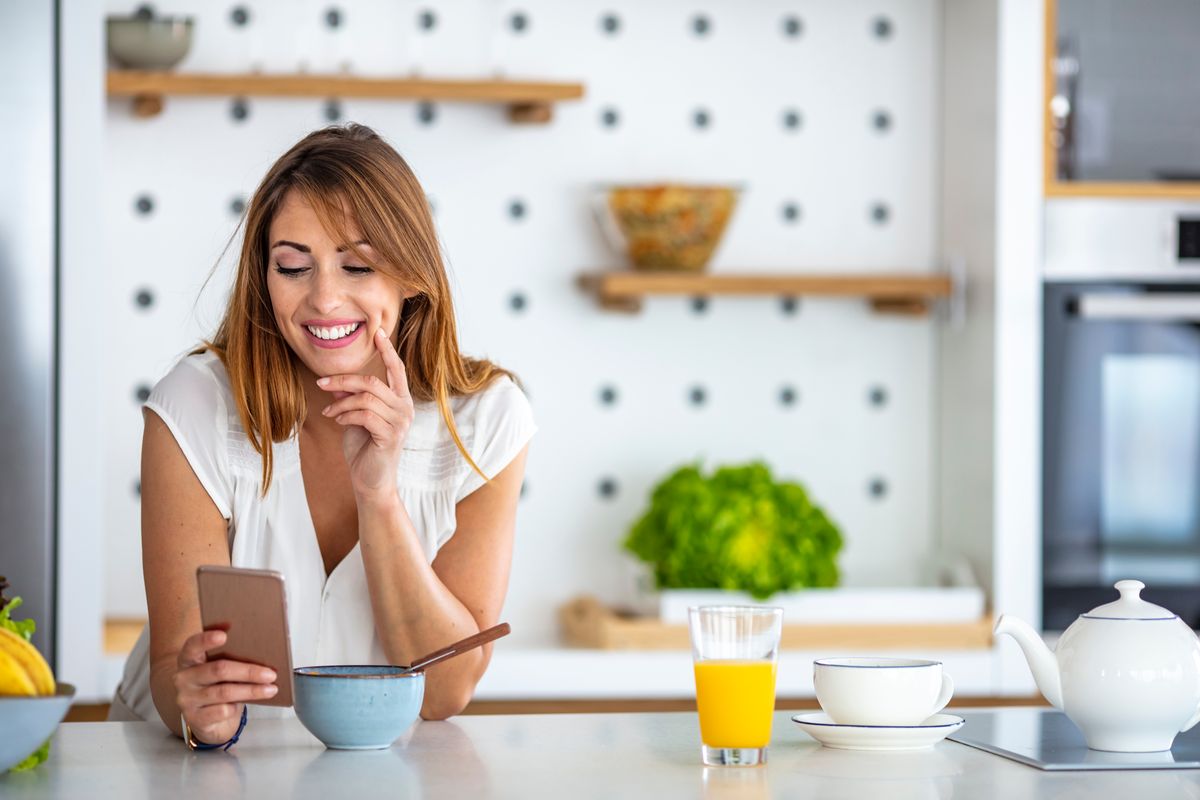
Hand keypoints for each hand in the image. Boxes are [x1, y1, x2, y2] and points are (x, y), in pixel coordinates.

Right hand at [174, 629, 276, 744]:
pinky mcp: (195, 718)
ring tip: (270, 688)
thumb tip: (262, 654)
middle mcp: (184, 678)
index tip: (224, 635)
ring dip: (251, 690)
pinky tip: (246, 704)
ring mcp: (187, 699)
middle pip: (219, 670)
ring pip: (224, 692)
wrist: (209, 720)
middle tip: (270, 674)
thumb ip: (232, 659)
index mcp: (189, 659)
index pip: (193, 645)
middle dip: (248, 671)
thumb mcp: (222, 671)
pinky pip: (222, 711)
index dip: (206, 639)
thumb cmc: (219, 687)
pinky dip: (237, 707)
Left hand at [317, 328, 414, 500]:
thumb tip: (335, 381)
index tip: (378, 332)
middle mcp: (405, 408)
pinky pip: (364, 414)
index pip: (396, 369)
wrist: (371, 481)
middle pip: (373, 381)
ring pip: (367, 397)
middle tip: (322, 383)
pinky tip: (337, 420)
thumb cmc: (364, 448)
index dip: (387, 350)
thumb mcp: (357, 417)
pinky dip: (345, 414)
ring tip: (329, 411)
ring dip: (341, 401)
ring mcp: (401, 422)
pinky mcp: (391, 436)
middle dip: (344, 379)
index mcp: (400, 400)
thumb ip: (353, 398)